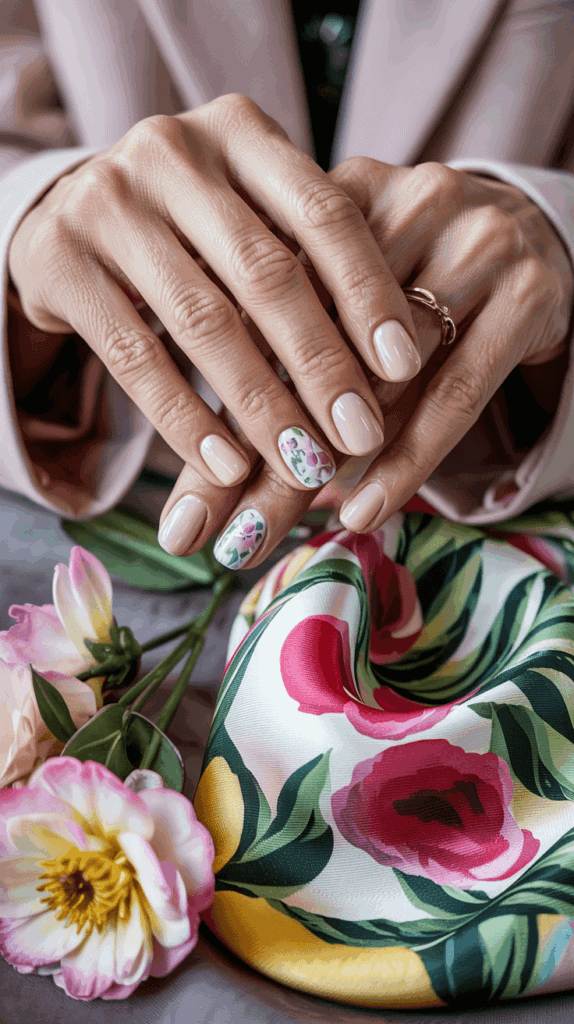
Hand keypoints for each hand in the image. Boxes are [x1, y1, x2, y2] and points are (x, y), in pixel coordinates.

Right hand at [8, 95, 421, 545]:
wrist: (66, 211)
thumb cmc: (189, 225)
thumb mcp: (248, 214)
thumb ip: (306, 259)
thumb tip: (402, 365)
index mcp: (240, 131)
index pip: (324, 214)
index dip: (369, 294)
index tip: (407, 367)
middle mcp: (173, 152)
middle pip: (268, 274)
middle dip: (322, 367)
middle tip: (362, 437)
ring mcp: (108, 202)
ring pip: (205, 322)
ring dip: (263, 406)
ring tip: (305, 467)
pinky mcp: (58, 259)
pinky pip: (137, 355)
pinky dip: (187, 420)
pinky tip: (229, 465)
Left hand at [163, 159, 570, 568]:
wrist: (542, 239)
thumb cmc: (414, 289)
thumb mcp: (342, 305)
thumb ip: (274, 361)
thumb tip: (193, 457)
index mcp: (333, 199)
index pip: (260, 308)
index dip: (214, 401)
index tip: (180, 491)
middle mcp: (403, 201)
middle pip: (313, 343)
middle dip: (257, 450)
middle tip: (214, 533)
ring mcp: (471, 243)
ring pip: (379, 374)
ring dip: (322, 460)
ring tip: (266, 532)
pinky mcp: (525, 292)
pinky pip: (454, 390)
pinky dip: (406, 458)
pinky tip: (362, 511)